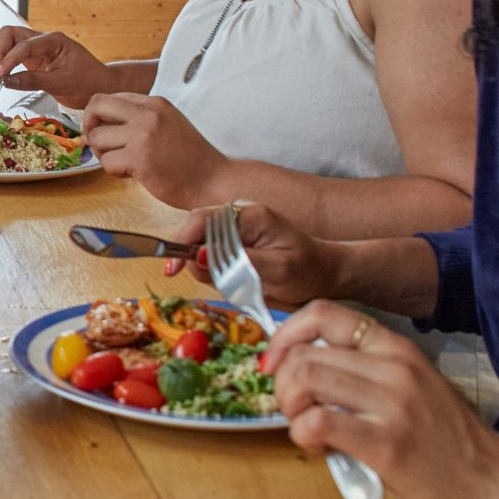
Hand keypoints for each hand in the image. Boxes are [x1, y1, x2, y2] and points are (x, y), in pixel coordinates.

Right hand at [0, 26, 116, 107]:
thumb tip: (6, 81)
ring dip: (0, 57)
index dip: (8, 60)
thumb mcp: (61, 84)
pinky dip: (6, 64)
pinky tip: (5, 78)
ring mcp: (38, 49)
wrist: (100, 86)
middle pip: (10, 34)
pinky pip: (14, 55)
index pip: (23, 45)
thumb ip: (32, 81)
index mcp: (54, 40)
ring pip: (9, 42)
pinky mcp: (34, 59)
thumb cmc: (87, 83)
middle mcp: (44, 40)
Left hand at [82, 94, 233, 207]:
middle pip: (95, 106)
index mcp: (155, 103)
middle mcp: (148, 114)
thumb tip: (99, 123)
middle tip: (101, 145)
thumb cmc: (189, 158)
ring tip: (125, 163)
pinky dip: (114, 172)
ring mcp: (144, 135)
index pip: (109, 98)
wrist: (214, 179)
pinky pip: (106, 162)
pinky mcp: (140, 159)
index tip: (106, 133)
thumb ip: (139, 118)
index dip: (100, 117)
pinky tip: (133, 174)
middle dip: (90, 127)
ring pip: (97, 138)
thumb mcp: (167, 124)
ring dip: (104, 155)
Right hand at [171, 200, 340, 305]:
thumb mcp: (277, 270)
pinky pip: (209, 255)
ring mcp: (234, 228)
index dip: (181, 243)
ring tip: (237, 282)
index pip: (201, 220)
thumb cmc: (306, 270)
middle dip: (197, 261)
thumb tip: (198, 256)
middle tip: (218, 283)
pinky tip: (237, 279)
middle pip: (195, 233)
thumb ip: (238, 262)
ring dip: (208, 269)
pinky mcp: (232, 241)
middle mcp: (238, 216)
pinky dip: (215, 271)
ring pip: (199, 247)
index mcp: (250, 215)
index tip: (173, 270)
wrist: (325, 272)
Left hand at [264, 299, 498, 498]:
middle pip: (304, 354)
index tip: (277, 364)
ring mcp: (391, 403)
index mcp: (397, 349)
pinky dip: (304, 437)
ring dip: (291, 410)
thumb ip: (364, 372)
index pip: (324, 313)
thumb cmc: (446, 441)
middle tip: (298, 412)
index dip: (286, 335)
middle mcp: (394, 367)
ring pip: (304, 380)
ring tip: (311, 430)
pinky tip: (323, 449)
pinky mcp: (385, 443)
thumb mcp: (411, 386)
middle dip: (283, 385)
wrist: (494, 482)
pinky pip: (316, 424)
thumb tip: (302, 370)